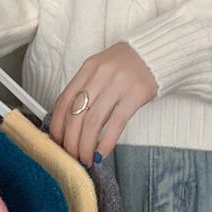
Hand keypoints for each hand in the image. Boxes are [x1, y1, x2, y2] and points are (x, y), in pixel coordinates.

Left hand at [48, 41, 157, 166]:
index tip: (57, 142)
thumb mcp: (100, 70)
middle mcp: (100, 75)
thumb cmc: (125, 66)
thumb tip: (70, 123)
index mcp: (87, 69)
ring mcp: (118, 84)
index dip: (57, 126)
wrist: (154, 54)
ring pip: (93, 121)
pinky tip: (102, 153)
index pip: (64, 101)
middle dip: (71, 140)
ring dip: (86, 144)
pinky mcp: (135, 95)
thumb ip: (85, 89)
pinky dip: (106, 142)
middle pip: (76, 114)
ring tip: (85, 158)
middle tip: (71, 156)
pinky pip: (116, 123)